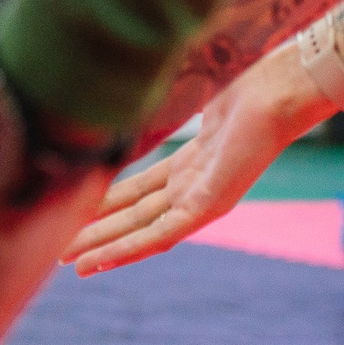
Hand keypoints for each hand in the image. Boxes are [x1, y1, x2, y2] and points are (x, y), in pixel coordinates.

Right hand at [63, 45, 327, 274]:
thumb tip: (134, 80)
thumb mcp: (198, 95)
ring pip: (142, 229)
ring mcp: (202, 197)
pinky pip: (161, 234)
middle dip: (96, 231)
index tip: (74, 211)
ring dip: (104, 247)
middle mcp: (195, 184)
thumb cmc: (252, 84)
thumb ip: (168, 102)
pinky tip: (101, 261)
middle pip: (134, 214)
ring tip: (72, 264)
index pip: (141, 190)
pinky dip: (129, 248)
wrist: (283, 89)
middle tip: (61, 250)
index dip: (106, 202)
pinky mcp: (208, 206)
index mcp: (194, 162)